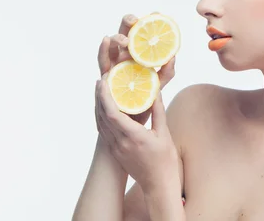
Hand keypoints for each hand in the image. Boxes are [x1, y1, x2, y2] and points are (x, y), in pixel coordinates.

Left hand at [94, 72, 178, 192]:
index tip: (104, 81)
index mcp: (133, 137)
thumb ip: (158, 111)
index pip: (112, 114)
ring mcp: (116, 148)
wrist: (158, 184)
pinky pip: (104, 131)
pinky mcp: (115, 152)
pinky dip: (101, 116)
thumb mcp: (164, 133)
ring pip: (100, 123)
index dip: (105, 96)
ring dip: (98, 105)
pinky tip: (104, 108)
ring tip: (101, 89)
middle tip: (101, 79)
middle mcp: (121, 143)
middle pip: (102, 116)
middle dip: (99, 96)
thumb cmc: (164, 160)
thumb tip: (155, 92)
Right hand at [96, 13, 175, 125]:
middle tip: (137, 20)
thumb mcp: (158, 86)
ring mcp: (114, 65)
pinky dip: (103, 49)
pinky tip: (105, 40)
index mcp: (138, 56)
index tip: (157, 13)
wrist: (130, 125)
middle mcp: (124, 56)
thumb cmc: (143, 103)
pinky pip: (102, 61)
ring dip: (117, 37)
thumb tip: (173, 55)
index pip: (142, 35)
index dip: (148, 22)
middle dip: (129, 22)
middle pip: (125, 33)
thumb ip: (166, 72)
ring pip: (113, 44)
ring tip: (125, 38)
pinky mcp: (105, 76)